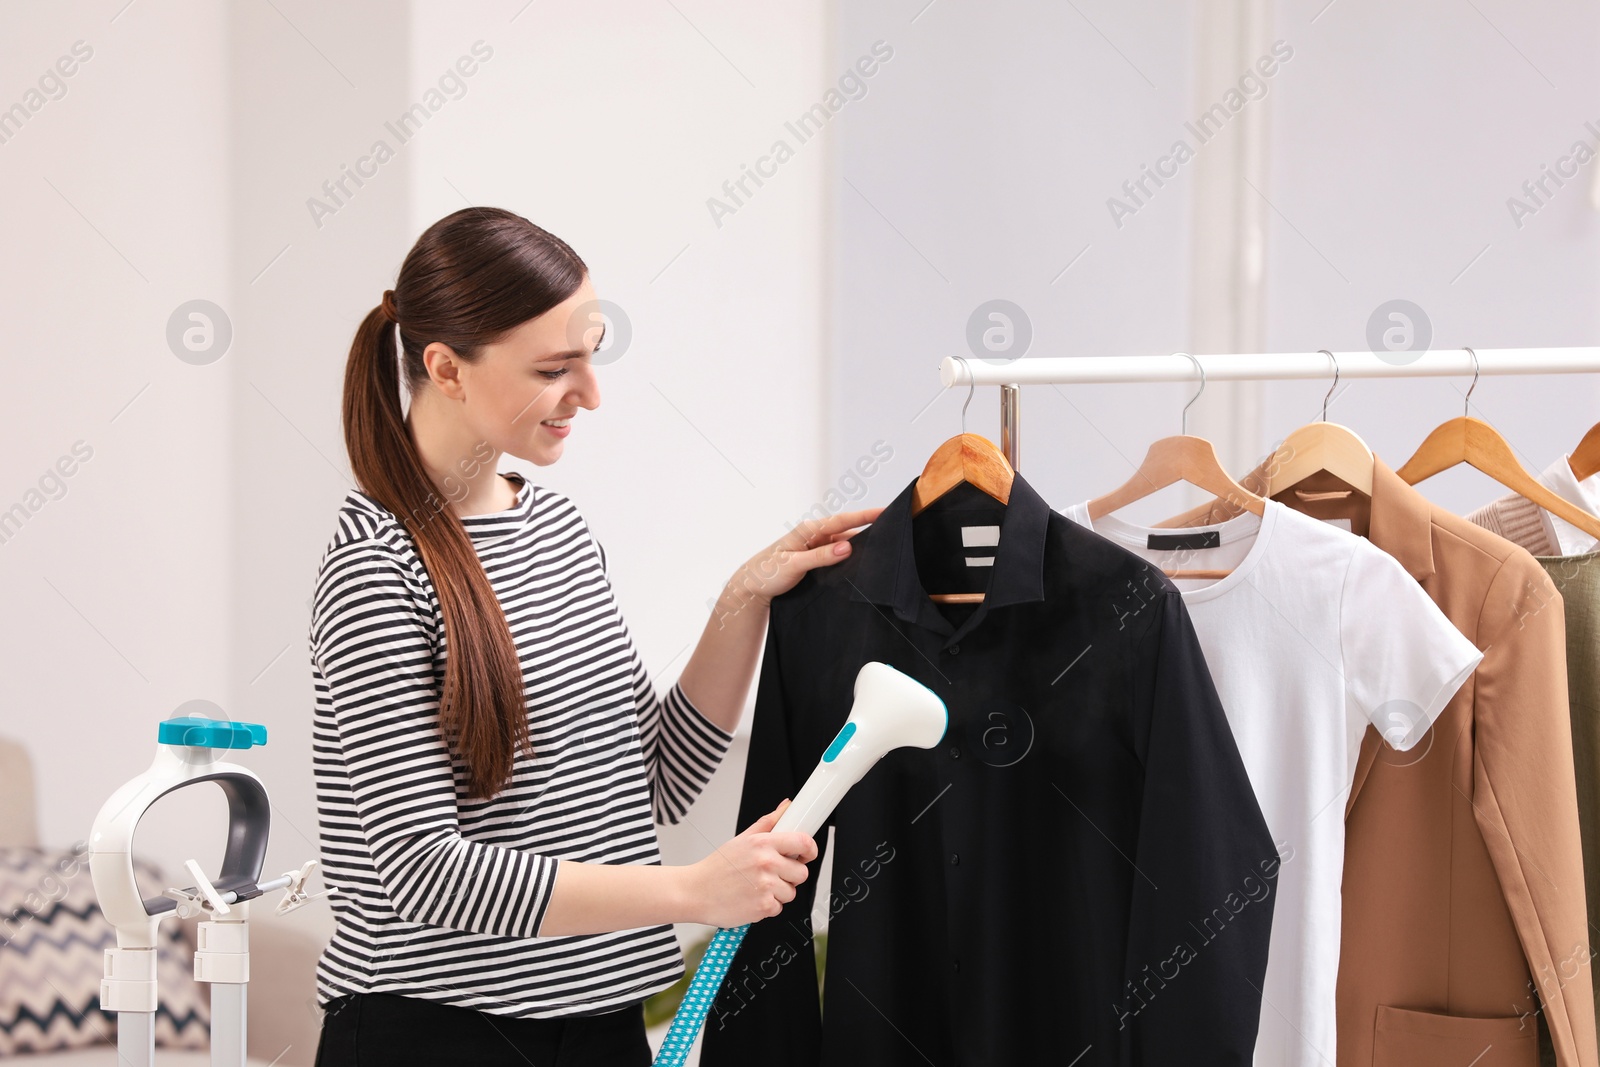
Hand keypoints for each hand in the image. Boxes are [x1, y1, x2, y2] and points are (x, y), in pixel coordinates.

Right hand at [683, 798, 818, 927]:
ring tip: (756, 888)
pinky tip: (751, 899)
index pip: (803, 842)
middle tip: (771, 875)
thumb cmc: (717, 868)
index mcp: (762, 843)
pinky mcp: (763, 907)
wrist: (694, 892)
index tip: (807, 854)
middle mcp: (766, 863)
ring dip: (778, 893)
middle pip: (801, 872)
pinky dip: (767, 907)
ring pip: (791, 892)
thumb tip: (787, 807)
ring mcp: (765, 886)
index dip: (810, 850)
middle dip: (790, 876)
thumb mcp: (741, 840)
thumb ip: (768, 823)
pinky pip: (778, 908)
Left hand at [733, 507, 882, 606]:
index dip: (865, 516)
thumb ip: (820, 557)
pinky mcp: (816, 560)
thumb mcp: (793, 565)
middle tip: (893, 530)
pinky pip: (837, 556)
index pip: (842, 520)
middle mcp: (814, 536)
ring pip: (844, 544)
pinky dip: (849, 558)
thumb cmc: (766, 573)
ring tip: (882, 549)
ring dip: (859, 547)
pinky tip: (860, 564)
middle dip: (869, 529)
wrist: (750, 588)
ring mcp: (816, 548)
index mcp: (808, 530)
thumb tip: (847, 547)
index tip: (885, 511)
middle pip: (847, 530)